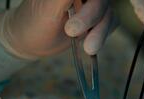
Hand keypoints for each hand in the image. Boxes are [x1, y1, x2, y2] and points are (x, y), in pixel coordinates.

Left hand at [0, 0, 116, 57]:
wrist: (31, 42)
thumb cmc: (33, 23)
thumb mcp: (48, 8)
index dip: (91, 4)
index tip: (75, 21)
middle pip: (102, 0)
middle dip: (91, 17)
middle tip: (71, 31)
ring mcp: (92, 3)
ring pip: (109, 12)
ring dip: (100, 32)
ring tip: (87, 47)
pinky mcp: (98, 18)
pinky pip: (112, 22)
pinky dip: (103, 34)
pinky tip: (89, 44)